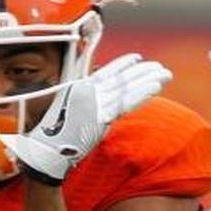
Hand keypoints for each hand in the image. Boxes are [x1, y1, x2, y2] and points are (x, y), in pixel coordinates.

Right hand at [0, 53, 172, 183]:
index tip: (139, 58)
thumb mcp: (71, 112)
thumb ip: (89, 104)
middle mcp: (87, 91)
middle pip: (120, 78)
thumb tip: (105, 105)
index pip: (106, 72)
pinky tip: (155, 87)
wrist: (45, 152)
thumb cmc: (57, 136)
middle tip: (160, 67)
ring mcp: (93, 103)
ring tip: (165, 74)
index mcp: (80, 88)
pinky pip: (125, 103)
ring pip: (126, 88)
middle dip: (142, 72)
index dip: (123, 64)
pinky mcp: (99, 117)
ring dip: (147, 80)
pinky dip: (141, 93)